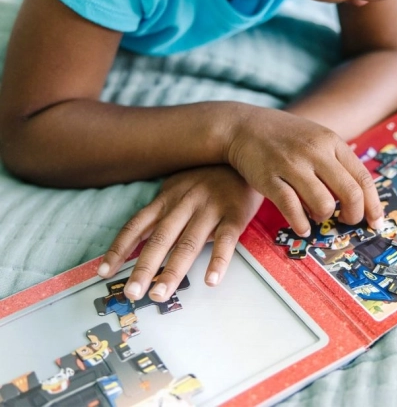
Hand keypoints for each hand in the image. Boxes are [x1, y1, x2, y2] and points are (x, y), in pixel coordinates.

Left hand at [97, 165, 262, 301]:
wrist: (245, 150)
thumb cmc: (210, 173)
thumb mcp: (179, 185)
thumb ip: (161, 210)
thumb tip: (135, 238)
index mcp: (168, 196)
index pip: (137, 225)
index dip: (119, 249)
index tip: (104, 273)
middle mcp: (185, 202)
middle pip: (161, 238)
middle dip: (144, 267)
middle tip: (132, 294)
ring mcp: (211, 207)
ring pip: (189, 243)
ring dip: (173, 271)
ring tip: (160, 294)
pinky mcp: (235, 213)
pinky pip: (225, 239)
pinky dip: (218, 261)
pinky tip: (210, 281)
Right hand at [228, 107, 383, 235]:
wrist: (243, 125)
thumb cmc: (284, 136)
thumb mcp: (316, 137)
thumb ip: (336, 161)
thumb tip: (360, 196)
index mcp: (331, 142)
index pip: (363, 178)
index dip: (373, 205)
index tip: (375, 222)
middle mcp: (315, 152)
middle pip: (350, 193)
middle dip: (353, 216)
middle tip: (346, 222)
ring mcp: (292, 165)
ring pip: (324, 204)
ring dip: (324, 218)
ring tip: (317, 217)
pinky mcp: (270, 179)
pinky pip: (292, 209)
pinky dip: (301, 224)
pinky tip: (302, 228)